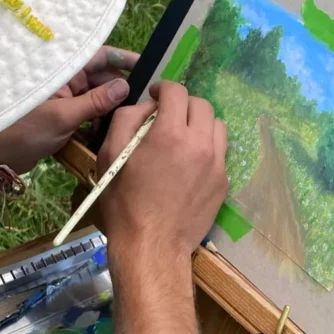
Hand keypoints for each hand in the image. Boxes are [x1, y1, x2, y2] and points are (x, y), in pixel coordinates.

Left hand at [0, 46, 138, 174]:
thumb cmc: (24, 131)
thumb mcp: (64, 117)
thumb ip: (96, 102)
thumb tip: (125, 86)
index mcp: (62, 71)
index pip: (99, 55)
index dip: (124, 59)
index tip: (148, 67)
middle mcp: (65, 80)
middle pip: (102, 79)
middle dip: (120, 92)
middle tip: (141, 107)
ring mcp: (63, 98)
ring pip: (97, 98)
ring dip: (109, 111)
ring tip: (121, 125)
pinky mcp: (62, 116)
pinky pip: (88, 114)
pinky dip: (97, 123)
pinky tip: (103, 136)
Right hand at [96, 82, 228, 263]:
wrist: (152, 245)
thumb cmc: (124, 202)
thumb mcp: (110, 155)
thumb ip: (127, 119)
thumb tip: (146, 107)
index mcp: (169, 134)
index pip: (176, 92)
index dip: (163, 88)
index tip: (156, 96)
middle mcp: (199, 144)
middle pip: (201, 104)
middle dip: (183, 104)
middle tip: (168, 116)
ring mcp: (216, 164)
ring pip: (217, 125)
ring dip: (200, 123)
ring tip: (183, 137)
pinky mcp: (223, 182)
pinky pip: (220, 152)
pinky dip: (207, 148)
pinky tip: (190, 163)